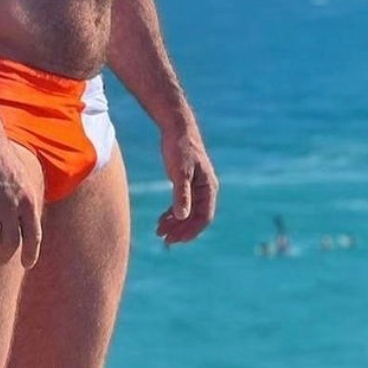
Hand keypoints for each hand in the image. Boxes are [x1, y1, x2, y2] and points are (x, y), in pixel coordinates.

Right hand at [0, 128, 43, 267]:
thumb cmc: (1, 160)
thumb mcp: (23, 180)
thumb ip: (25, 202)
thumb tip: (27, 226)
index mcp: (28, 200)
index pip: (34, 236)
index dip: (30, 253)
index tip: (26, 264)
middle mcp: (11, 206)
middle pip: (10, 245)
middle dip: (3, 258)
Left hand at [157, 120, 217, 245]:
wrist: (177, 127)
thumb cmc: (179, 148)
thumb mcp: (179, 172)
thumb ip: (181, 195)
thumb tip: (182, 217)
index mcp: (208, 188)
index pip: (204, 217)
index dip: (190, 231)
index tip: (175, 240)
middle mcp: (206, 189)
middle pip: (197, 217)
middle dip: (181, 230)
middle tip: (164, 239)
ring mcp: (198, 186)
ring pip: (189, 212)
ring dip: (176, 224)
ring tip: (159, 232)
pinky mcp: (188, 182)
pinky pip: (184, 204)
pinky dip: (173, 213)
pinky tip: (162, 219)